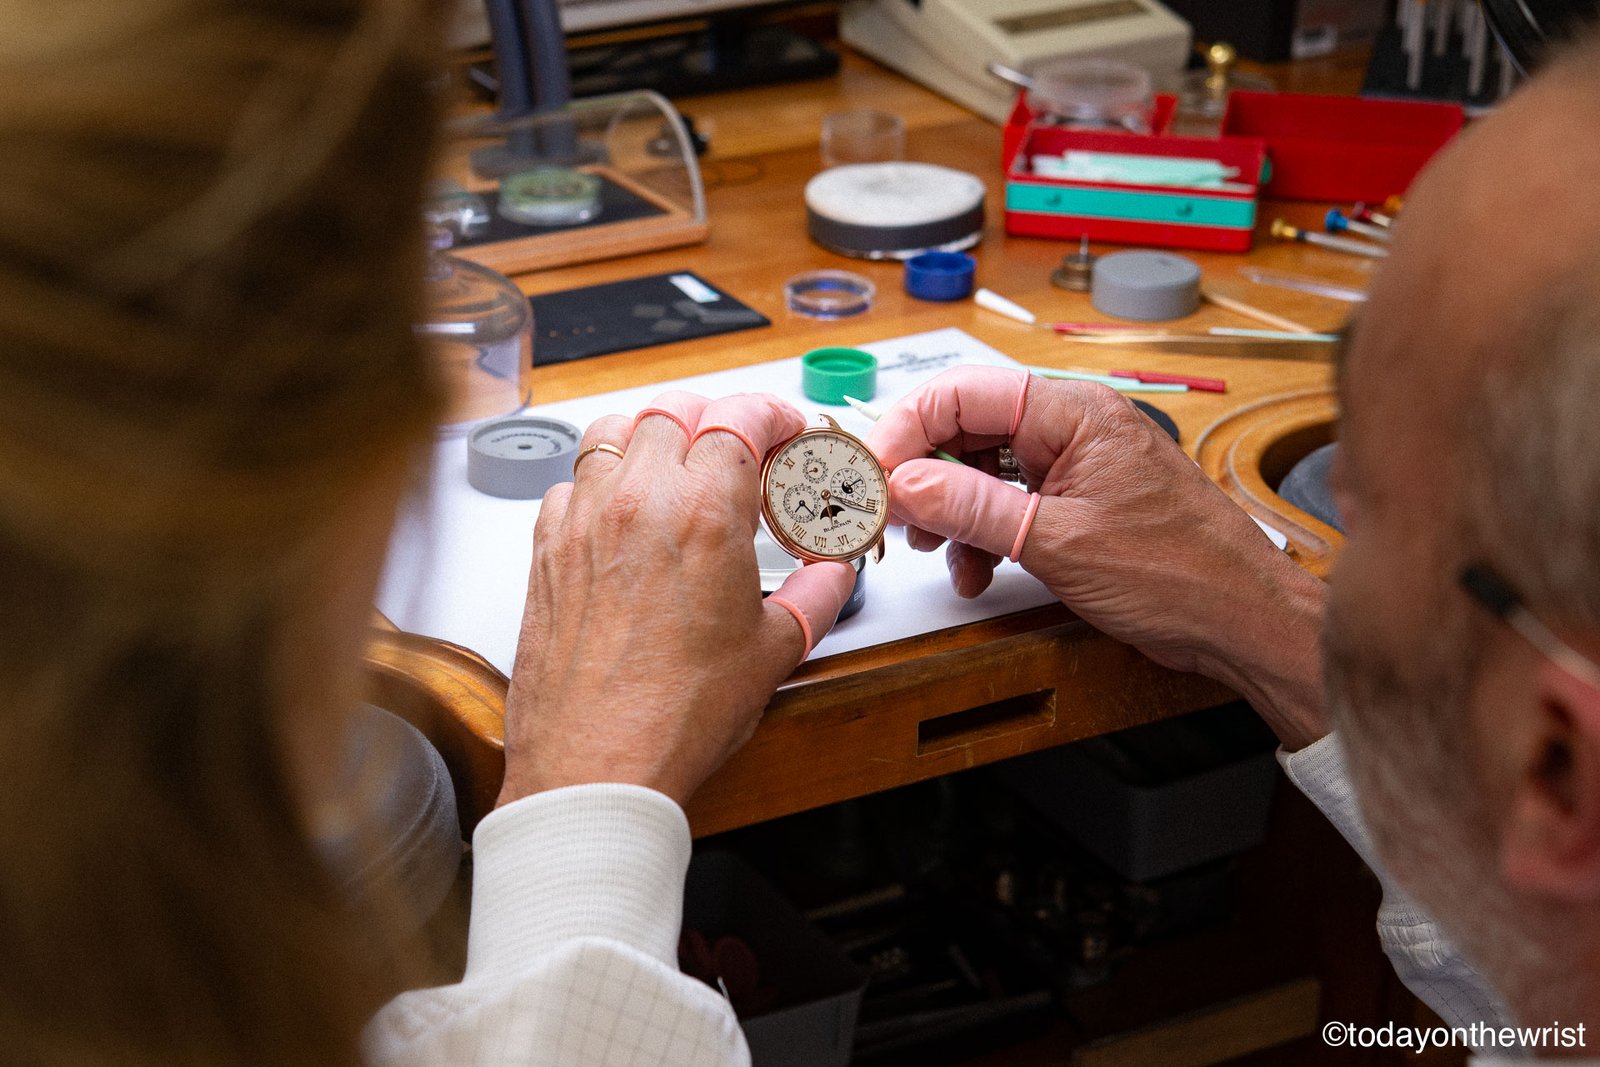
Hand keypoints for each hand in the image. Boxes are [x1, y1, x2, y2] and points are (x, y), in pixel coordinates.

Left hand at [499, 392, 856, 806]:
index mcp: (704, 513)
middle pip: (673, 411)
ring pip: (612, 431)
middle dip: (713, 421)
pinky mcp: (547, 550)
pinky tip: (623, 519)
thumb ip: (814, 597)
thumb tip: (833, 575)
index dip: (768, 415)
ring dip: (651, 437)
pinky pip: (570, 484)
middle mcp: (637, 502)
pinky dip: (600, 484)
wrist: (596, 765)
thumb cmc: (676, 716)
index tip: (781, 432)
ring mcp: (584, 521)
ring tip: (676, 470)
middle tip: (737, 452)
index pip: (738, 418)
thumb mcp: (771, 652)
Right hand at [866, 366, 1326, 746]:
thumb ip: (974, 508)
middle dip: (926, 474)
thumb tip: (906, 482)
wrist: (1241, 621)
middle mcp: (1073, 428)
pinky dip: (982, 535)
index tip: (876, 473)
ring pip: (983, 468)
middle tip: (894, 517)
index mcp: (1074, 412)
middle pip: (969, 427)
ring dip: (952, 511)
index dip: (910, 428)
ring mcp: (1075, 466)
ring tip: (940, 553)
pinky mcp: (1077, 503)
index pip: (966, 393)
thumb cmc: (1180, 573)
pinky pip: (1009, 502)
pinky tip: (977, 571)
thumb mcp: (1057, 542)